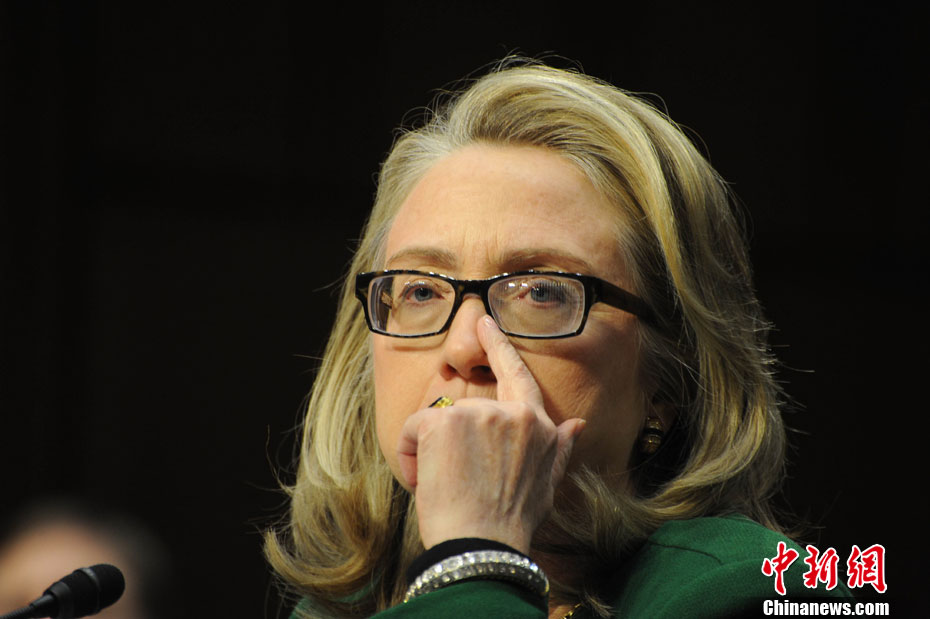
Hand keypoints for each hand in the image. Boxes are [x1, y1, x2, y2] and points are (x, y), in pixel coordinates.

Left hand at [397, 315, 585, 553]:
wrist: (483, 547)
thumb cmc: (511, 523)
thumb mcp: (545, 484)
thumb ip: (559, 449)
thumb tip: (578, 424)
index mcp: (538, 426)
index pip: (518, 376)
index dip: (500, 347)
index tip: (486, 322)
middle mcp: (512, 413)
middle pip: (466, 412)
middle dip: (451, 442)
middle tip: (453, 482)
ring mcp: (479, 413)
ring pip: (438, 421)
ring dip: (429, 451)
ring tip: (441, 488)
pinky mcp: (446, 420)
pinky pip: (413, 428)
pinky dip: (408, 453)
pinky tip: (421, 480)